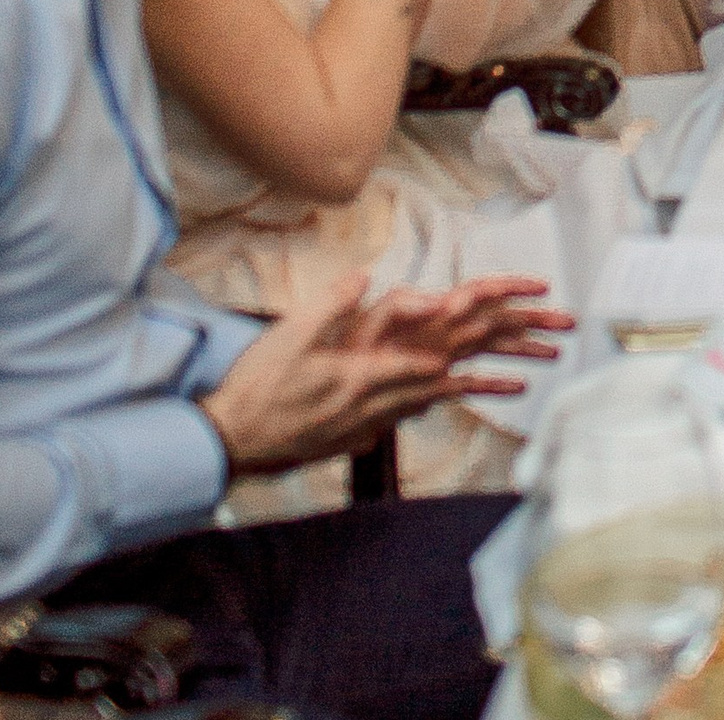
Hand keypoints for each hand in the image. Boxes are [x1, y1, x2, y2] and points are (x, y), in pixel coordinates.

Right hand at [199, 270, 530, 476]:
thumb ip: (333, 304)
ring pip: (405, 413)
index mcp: (356, 379)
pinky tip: (402, 415)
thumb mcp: (292, 334)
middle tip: (496, 379)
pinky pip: (380, 430)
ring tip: (460, 389)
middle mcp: (362, 409)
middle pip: (420, 395)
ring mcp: (350, 431)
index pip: (410, 368)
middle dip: (459, 381)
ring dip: (436, 400)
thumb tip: (367, 277)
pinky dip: (401, 418)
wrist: (227, 440)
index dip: (440, 360)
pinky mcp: (337, 446)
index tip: (470, 355)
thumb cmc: (258, 384)